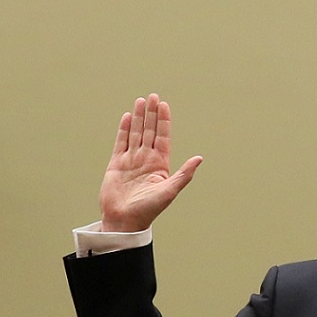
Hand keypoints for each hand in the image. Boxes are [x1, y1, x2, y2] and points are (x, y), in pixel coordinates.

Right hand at [97, 94, 203, 230]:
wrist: (124, 221)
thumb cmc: (148, 210)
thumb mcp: (169, 191)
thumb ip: (184, 174)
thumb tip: (199, 158)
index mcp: (160, 164)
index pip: (162, 137)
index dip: (163, 121)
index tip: (164, 105)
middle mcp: (146, 159)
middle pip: (149, 131)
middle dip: (152, 114)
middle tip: (154, 96)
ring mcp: (131, 160)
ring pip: (136, 133)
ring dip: (139, 118)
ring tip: (141, 101)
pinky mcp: (116, 164)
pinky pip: (121, 143)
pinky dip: (124, 130)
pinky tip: (128, 117)